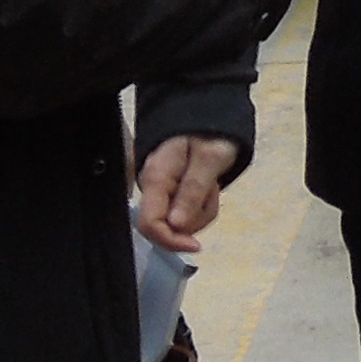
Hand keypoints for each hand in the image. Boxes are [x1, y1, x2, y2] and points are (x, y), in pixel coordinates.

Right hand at [135, 134, 241, 253]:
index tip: (196, 245)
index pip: (149, 224)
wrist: (211, 116)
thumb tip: (176, 225)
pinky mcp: (172, 195)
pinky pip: (188, 214)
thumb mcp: (209, 159)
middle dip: (195, 217)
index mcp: (155, 178)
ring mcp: (162, 192)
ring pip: (181, 223)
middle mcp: (152, 188)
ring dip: (203, 209)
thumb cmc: (210, 132)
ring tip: (210, 182)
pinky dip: (202, 206)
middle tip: (211, 188)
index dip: (170, 240)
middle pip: (168, 227)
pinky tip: (207, 185)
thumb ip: (192, 191)